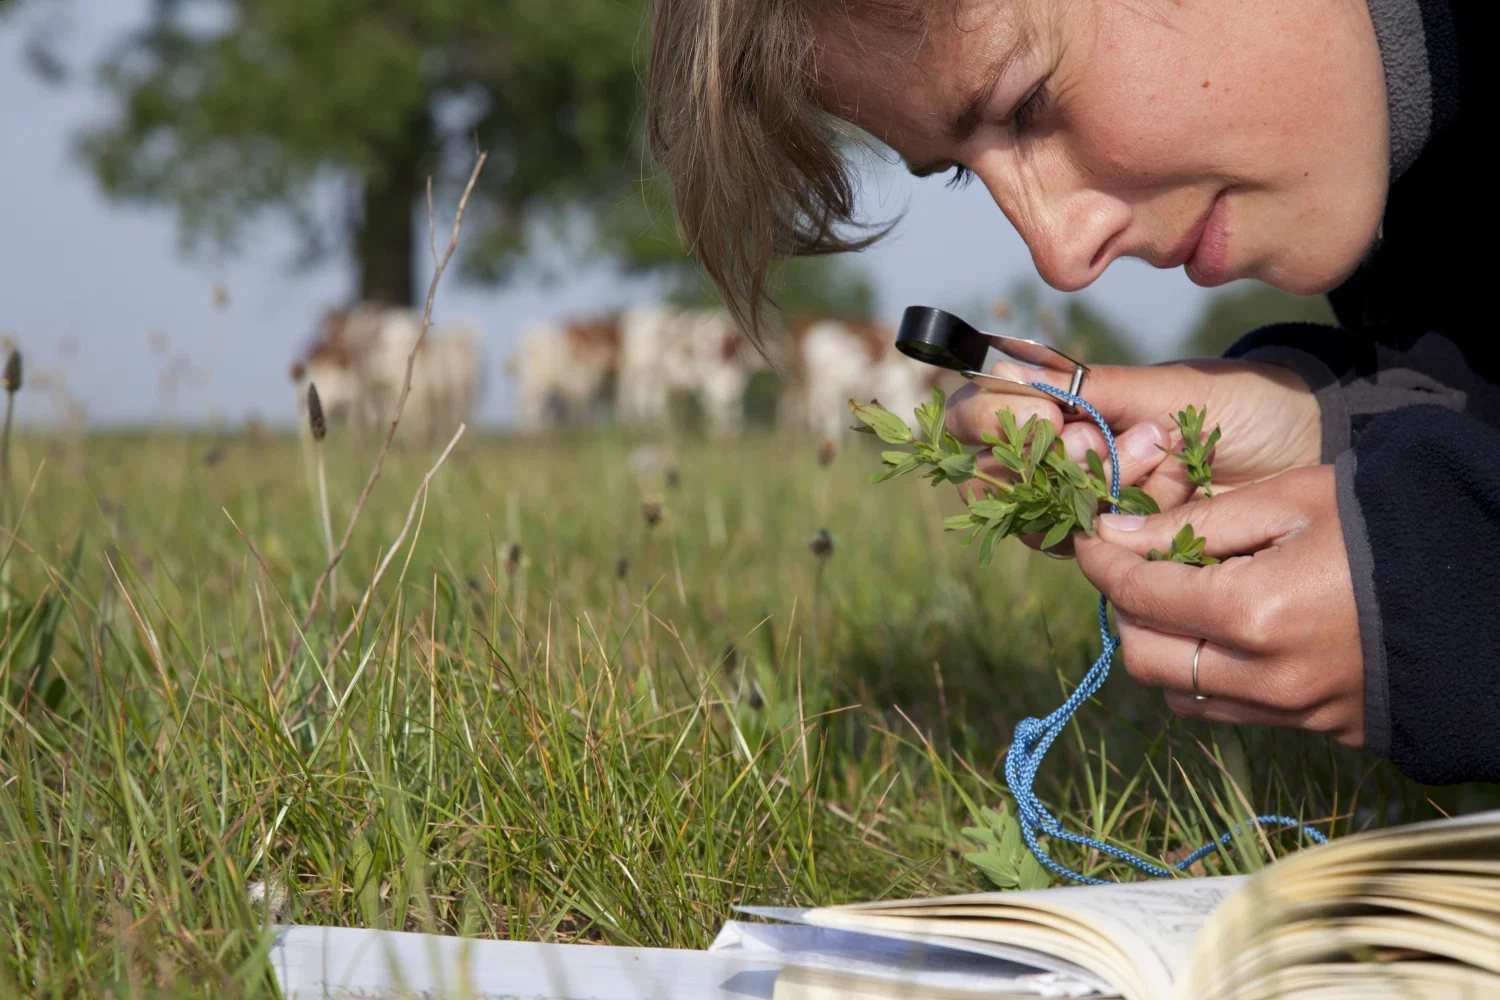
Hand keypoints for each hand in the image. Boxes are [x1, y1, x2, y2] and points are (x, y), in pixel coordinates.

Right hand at [944, 359, 1323, 551]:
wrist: (1308, 452)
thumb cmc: (1240, 403)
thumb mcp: (1164, 387)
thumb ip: (1087, 389)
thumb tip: (1004, 368)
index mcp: (1060, 408)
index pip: (979, 415)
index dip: (992, 419)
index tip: (1043, 411)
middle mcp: (1061, 461)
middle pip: (994, 478)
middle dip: (1051, 460)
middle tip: (1103, 440)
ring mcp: (1089, 510)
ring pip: (1043, 518)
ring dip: (1099, 487)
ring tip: (1160, 454)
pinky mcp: (1125, 553)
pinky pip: (1095, 553)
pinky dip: (1134, 524)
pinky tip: (1179, 489)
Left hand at [1073, 466, 1363, 746]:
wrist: (1481, 589)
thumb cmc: (1385, 526)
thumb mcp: (1290, 500)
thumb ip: (1194, 524)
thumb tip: (1114, 536)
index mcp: (1255, 613)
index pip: (1139, 595)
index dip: (1101, 564)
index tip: (1090, 541)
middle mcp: (1265, 678)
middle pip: (1144, 657)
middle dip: (1123, 611)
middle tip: (1135, 569)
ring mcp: (1293, 712)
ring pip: (1178, 694)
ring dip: (1160, 648)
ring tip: (1181, 600)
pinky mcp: (1317, 730)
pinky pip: (1228, 711)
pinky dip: (1203, 676)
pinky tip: (1224, 634)